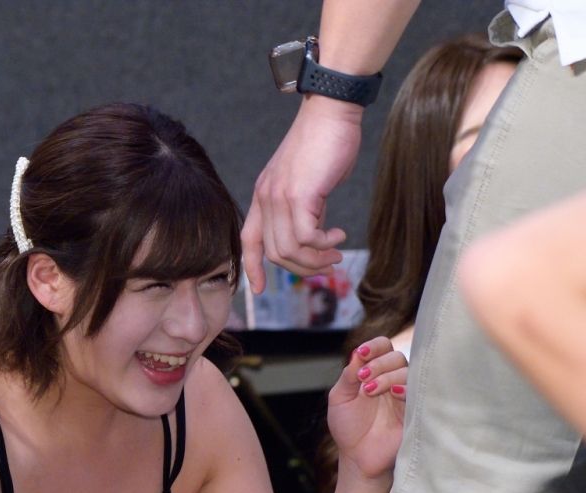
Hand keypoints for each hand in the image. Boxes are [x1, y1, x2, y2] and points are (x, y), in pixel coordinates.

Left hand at [242, 99, 363, 292]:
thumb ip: (304, 207)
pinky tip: (338, 235)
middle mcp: (265, 198)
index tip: (258, 289)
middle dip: (303, 267)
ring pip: (289, 250)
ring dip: (316, 259)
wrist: (330, 111)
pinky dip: (324, 244)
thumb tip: (314, 234)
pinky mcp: (299, 195)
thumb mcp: (306, 181)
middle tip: (330, 264)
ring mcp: (279, 197)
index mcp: (263, 195)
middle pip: (274, 253)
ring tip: (336, 252)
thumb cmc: (324, 142)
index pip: (247, 240)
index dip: (250, 268)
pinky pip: (306, 237)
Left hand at [327, 335, 406, 478]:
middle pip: (396, 356)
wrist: (358, 457)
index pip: (383, 347)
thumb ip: (348, 375)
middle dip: (378, 364)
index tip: (361, 354)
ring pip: (408, 370)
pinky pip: (419, 390)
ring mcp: (405, 394)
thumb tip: (356, 353)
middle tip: (363, 380)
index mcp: (374, 373)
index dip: (374, 346)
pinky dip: (406, 387)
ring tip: (370, 392)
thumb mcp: (340, 398)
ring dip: (387, 376)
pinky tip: (393, 394)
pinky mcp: (415, 409)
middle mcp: (392, 379)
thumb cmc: (349, 428)